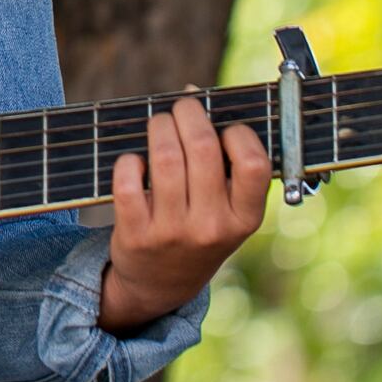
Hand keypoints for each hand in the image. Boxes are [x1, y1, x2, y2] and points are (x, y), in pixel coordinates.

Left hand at [99, 92, 269, 329]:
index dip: (238, 133)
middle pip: (202, 148)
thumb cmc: (200, 230)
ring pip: (165, 157)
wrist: (160, 285)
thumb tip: (197, 95)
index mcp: (245, 219)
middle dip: (189, 113)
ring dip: (159, 127)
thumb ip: (226, 166)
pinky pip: (128, 181)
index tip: (225, 127)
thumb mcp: (229, 212)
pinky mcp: (136, 235)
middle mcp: (212, 227)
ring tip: (159, 123)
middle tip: (182, 106)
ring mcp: (173, 232)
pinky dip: (129, 161)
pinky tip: (134, 161)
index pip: (253, 163)